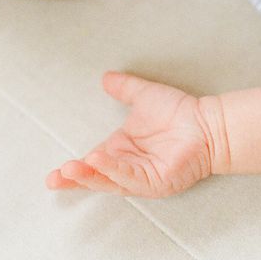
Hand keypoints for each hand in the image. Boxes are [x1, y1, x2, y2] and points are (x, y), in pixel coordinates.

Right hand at [46, 71, 214, 197]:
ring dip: (90, 176)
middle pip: (95, 178)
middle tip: (55, 178)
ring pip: (109, 180)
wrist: (208, 122)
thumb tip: (106, 77)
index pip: (91, 164)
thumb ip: (124, 88)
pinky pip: (130, 177)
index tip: (52, 176)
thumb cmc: (179, 112)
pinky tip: (98, 160)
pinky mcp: (155, 182)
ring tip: (71, 168)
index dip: (72, 171)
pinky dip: (113, 170)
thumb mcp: (144, 96)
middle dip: (75, 180)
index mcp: (121, 151)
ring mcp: (141, 177)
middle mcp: (128, 167)